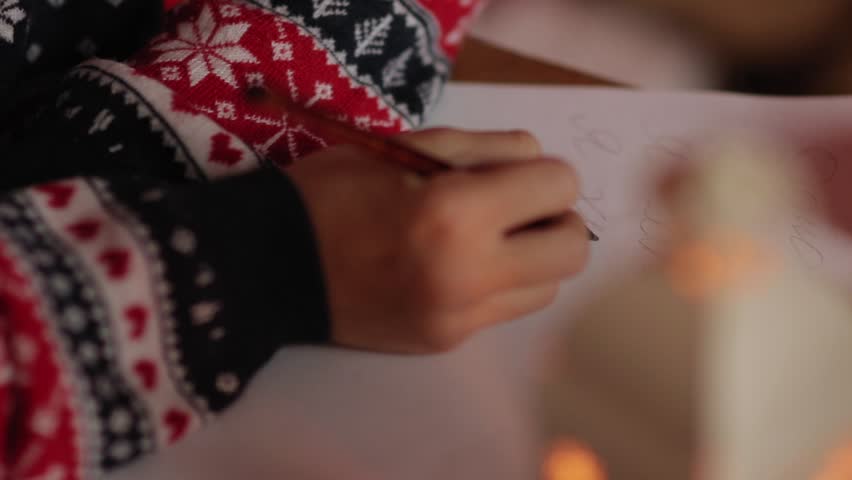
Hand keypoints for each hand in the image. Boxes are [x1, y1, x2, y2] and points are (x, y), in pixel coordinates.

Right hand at [287, 128, 588, 353]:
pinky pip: (505, 311)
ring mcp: (460, 319)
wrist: (269, 268)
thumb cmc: (332, 193)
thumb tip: (540, 161)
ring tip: (487, 240)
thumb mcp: (405, 146)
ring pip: (549, 288)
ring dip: (532, 257)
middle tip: (516, 208)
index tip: (515, 172)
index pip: (558, 187)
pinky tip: (457, 267)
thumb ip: (484, 148)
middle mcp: (470, 275)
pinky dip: (499, 283)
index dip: (545, 171)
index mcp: (456, 213)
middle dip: (554, 219)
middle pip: (572, 250)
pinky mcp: (447, 342)